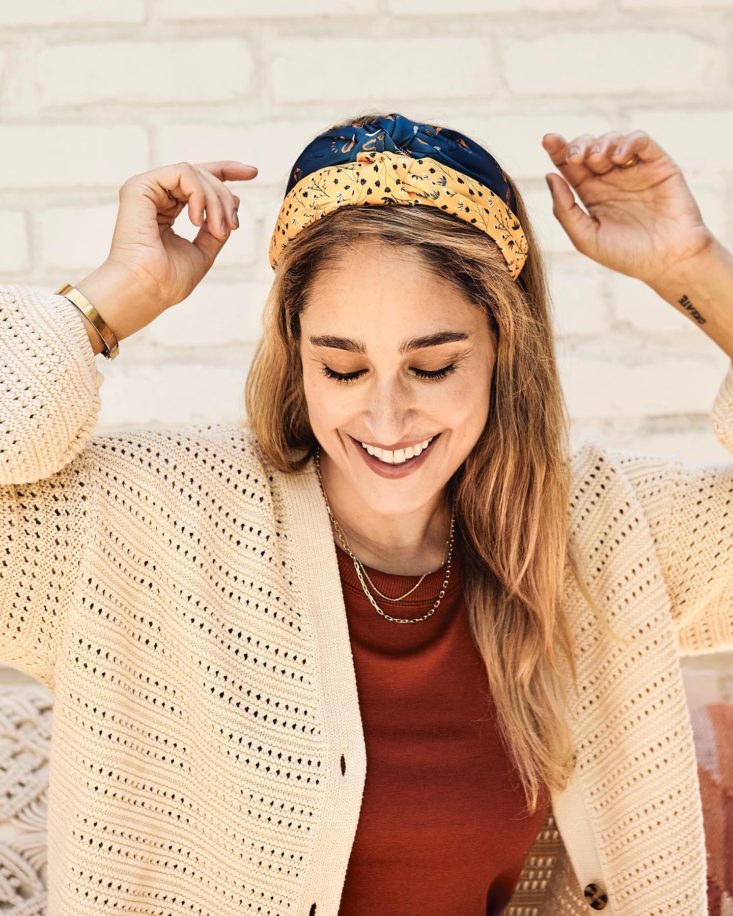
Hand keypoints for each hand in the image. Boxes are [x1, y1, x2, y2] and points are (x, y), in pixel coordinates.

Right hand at [79, 160, 257, 341]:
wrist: (146, 291)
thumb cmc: (168, 281)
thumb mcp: (203, 251)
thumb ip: (217, 228)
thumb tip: (235, 201)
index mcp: (167, 209)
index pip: (198, 180)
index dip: (227, 171)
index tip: (253, 172)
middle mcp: (156, 196)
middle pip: (202, 174)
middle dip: (226, 196)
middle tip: (232, 226)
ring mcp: (147, 190)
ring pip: (195, 173)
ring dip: (216, 200)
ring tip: (218, 230)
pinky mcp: (140, 186)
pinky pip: (183, 172)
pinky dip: (199, 194)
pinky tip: (198, 220)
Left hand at [541, 131, 714, 286]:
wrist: (668, 261)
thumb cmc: (626, 255)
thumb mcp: (586, 238)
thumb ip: (564, 210)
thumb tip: (549, 176)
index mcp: (591, 194)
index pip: (570, 166)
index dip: (557, 149)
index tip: (547, 140)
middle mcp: (611, 179)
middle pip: (588, 147)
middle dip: (578, 145)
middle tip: (575, 157)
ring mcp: (634, 170)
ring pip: (613, 140)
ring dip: (601, 143)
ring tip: (597, 159)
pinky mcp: (658, 164)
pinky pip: (642, 141)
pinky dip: (628, 142)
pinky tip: (619, 158)